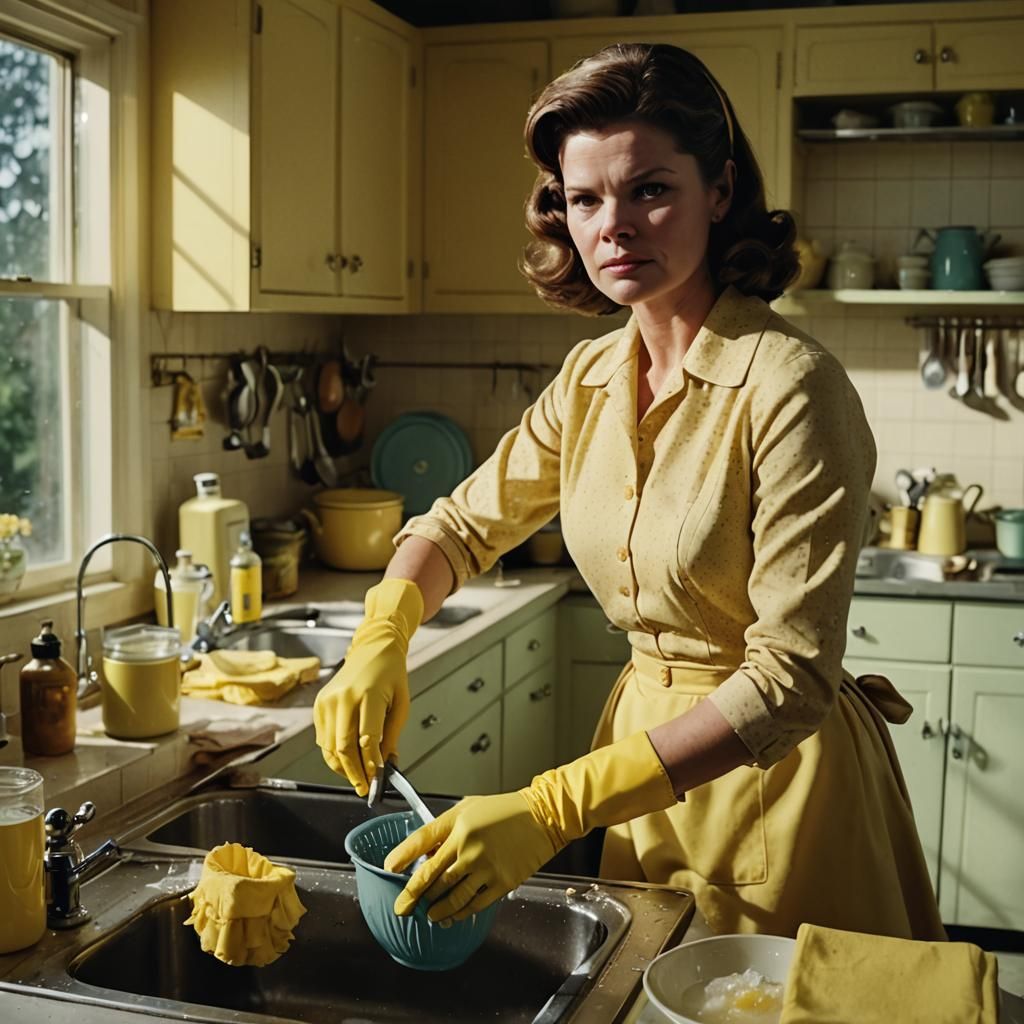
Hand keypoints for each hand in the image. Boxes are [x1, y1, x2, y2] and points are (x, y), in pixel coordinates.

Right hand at [312, 579, 422, 795]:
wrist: (373, 648)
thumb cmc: (391, 674)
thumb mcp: (401, 704)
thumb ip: (392, 736)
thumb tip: (386, 764)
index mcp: (368, 695)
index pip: (366, 739)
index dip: (371, 765)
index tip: (378, 780)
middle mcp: (343, 698)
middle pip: (343, 747)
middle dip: (354, 773)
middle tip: (365, 788)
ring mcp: (327, 701)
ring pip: (328, 747)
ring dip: (342, 767)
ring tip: (358, 777)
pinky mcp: (319, 704)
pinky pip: (322, 738)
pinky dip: (333, 754)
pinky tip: (347, 759)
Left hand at [382, 792, 557, 922]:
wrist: (543, 815)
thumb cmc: (505, 810)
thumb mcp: (469, 807)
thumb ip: (446, 828)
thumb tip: (427, 852)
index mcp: (458, 823)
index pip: (421, 841)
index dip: (402, 857)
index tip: (390, 869)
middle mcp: (467, 845)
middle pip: (431, 877)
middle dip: (411, 896)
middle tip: (401, 907)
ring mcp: (485, 866)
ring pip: (450, 896)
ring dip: (435, 909)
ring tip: (427, 915)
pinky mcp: (502, 881)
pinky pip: (474, 904)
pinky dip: (459, 913)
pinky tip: (451, 916)